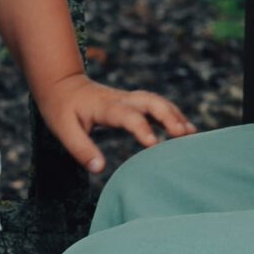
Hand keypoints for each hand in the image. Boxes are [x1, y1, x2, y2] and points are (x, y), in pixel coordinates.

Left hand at [36, 70, 196, 175]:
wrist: (62, 85)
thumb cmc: (62, 110)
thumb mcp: (64, 131)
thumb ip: (81, 150)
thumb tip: (100, 168)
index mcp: (104, 106)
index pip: (127, 115)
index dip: (141, 127)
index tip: (154, 144)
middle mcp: (121, 99)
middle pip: (149, 101)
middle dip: (168, 115)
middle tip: (183, 134)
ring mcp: (128, 98)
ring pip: (156, 101)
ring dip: (174, 114)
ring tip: (191, 133)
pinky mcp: (133, 102)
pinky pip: (156, 104)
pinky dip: (172, 113)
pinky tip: (184, 128)